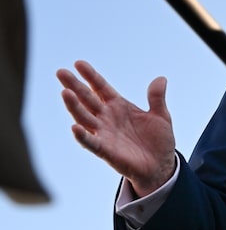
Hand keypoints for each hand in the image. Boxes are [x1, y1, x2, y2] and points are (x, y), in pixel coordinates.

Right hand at [56, 60, 175, 196]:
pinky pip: (91, 142)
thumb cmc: (158, 140)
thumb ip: (157, 98)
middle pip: (87, 99)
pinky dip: (83, 136)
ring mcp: (105, 133)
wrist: (161, 166)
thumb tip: (161, 78)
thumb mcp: (161, 116)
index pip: (101, 87)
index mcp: (119, 106)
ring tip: (65, 93)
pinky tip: (75, 127)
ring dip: (74, 106)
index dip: (91, 76)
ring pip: (85, 118)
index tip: (78, 63)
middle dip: (74, 86)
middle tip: (61, 72)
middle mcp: (107, 117)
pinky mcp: (106, 151)